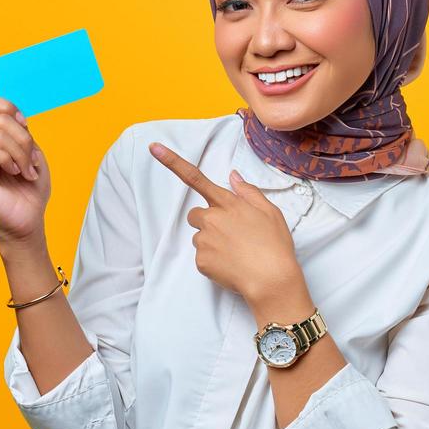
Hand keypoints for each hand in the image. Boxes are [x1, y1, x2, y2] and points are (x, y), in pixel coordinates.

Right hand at [0, 97, 49, 243]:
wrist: (29, 219)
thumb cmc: (31, 189)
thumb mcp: (32, 152)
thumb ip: (20, 130)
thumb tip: (11, 114)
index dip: (6, 107)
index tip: (25, 126)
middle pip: (0, 120)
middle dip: (24, 140)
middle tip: (31, 163)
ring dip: (21, 154)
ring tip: (26, 172)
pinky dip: (8, 160)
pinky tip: (15, 174)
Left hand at [149, 142, 300, 301]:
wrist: (271, 280)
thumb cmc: (275, 245)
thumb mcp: (270, 212)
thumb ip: (248, 192)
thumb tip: (233, 176)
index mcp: (228, 203)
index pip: (196, 178)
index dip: (172, 162)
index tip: (154, 148)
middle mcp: (212, 218)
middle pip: (196, 214)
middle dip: (207, 222)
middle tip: (230, 235)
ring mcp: (204, 240)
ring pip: (200, 238)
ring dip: (212, 243)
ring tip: (236, 253)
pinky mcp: (201, 261)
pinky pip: (202, 258)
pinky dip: (213, 262)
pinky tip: (232, 266)